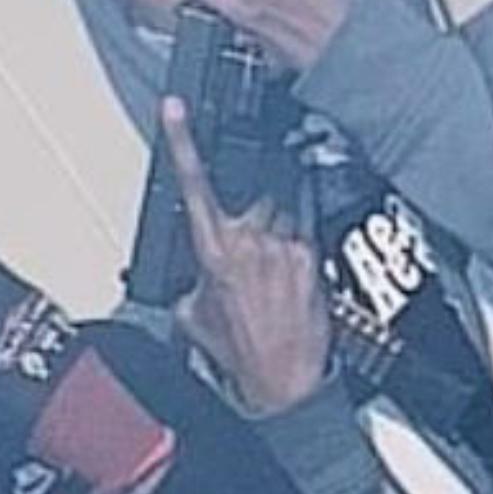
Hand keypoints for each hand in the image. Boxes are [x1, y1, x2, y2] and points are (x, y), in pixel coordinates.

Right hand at [163, 99, 333, 417]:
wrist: (286, 385)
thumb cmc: (242, 355)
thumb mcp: (193, 314)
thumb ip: (192, 276)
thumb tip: (196, 266)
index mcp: (214, 251)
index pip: (194, 183)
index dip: (183, 141)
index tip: (177, 108)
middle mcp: (252, 242)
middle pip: (250, 189)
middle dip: (248, 200)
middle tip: (251, 236)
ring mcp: (288, 248)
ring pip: (281, 208)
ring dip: (275, 224)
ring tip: (273, 265)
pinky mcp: (315, 260)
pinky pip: (304, 233)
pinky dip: (296, 244)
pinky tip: (292, 270)